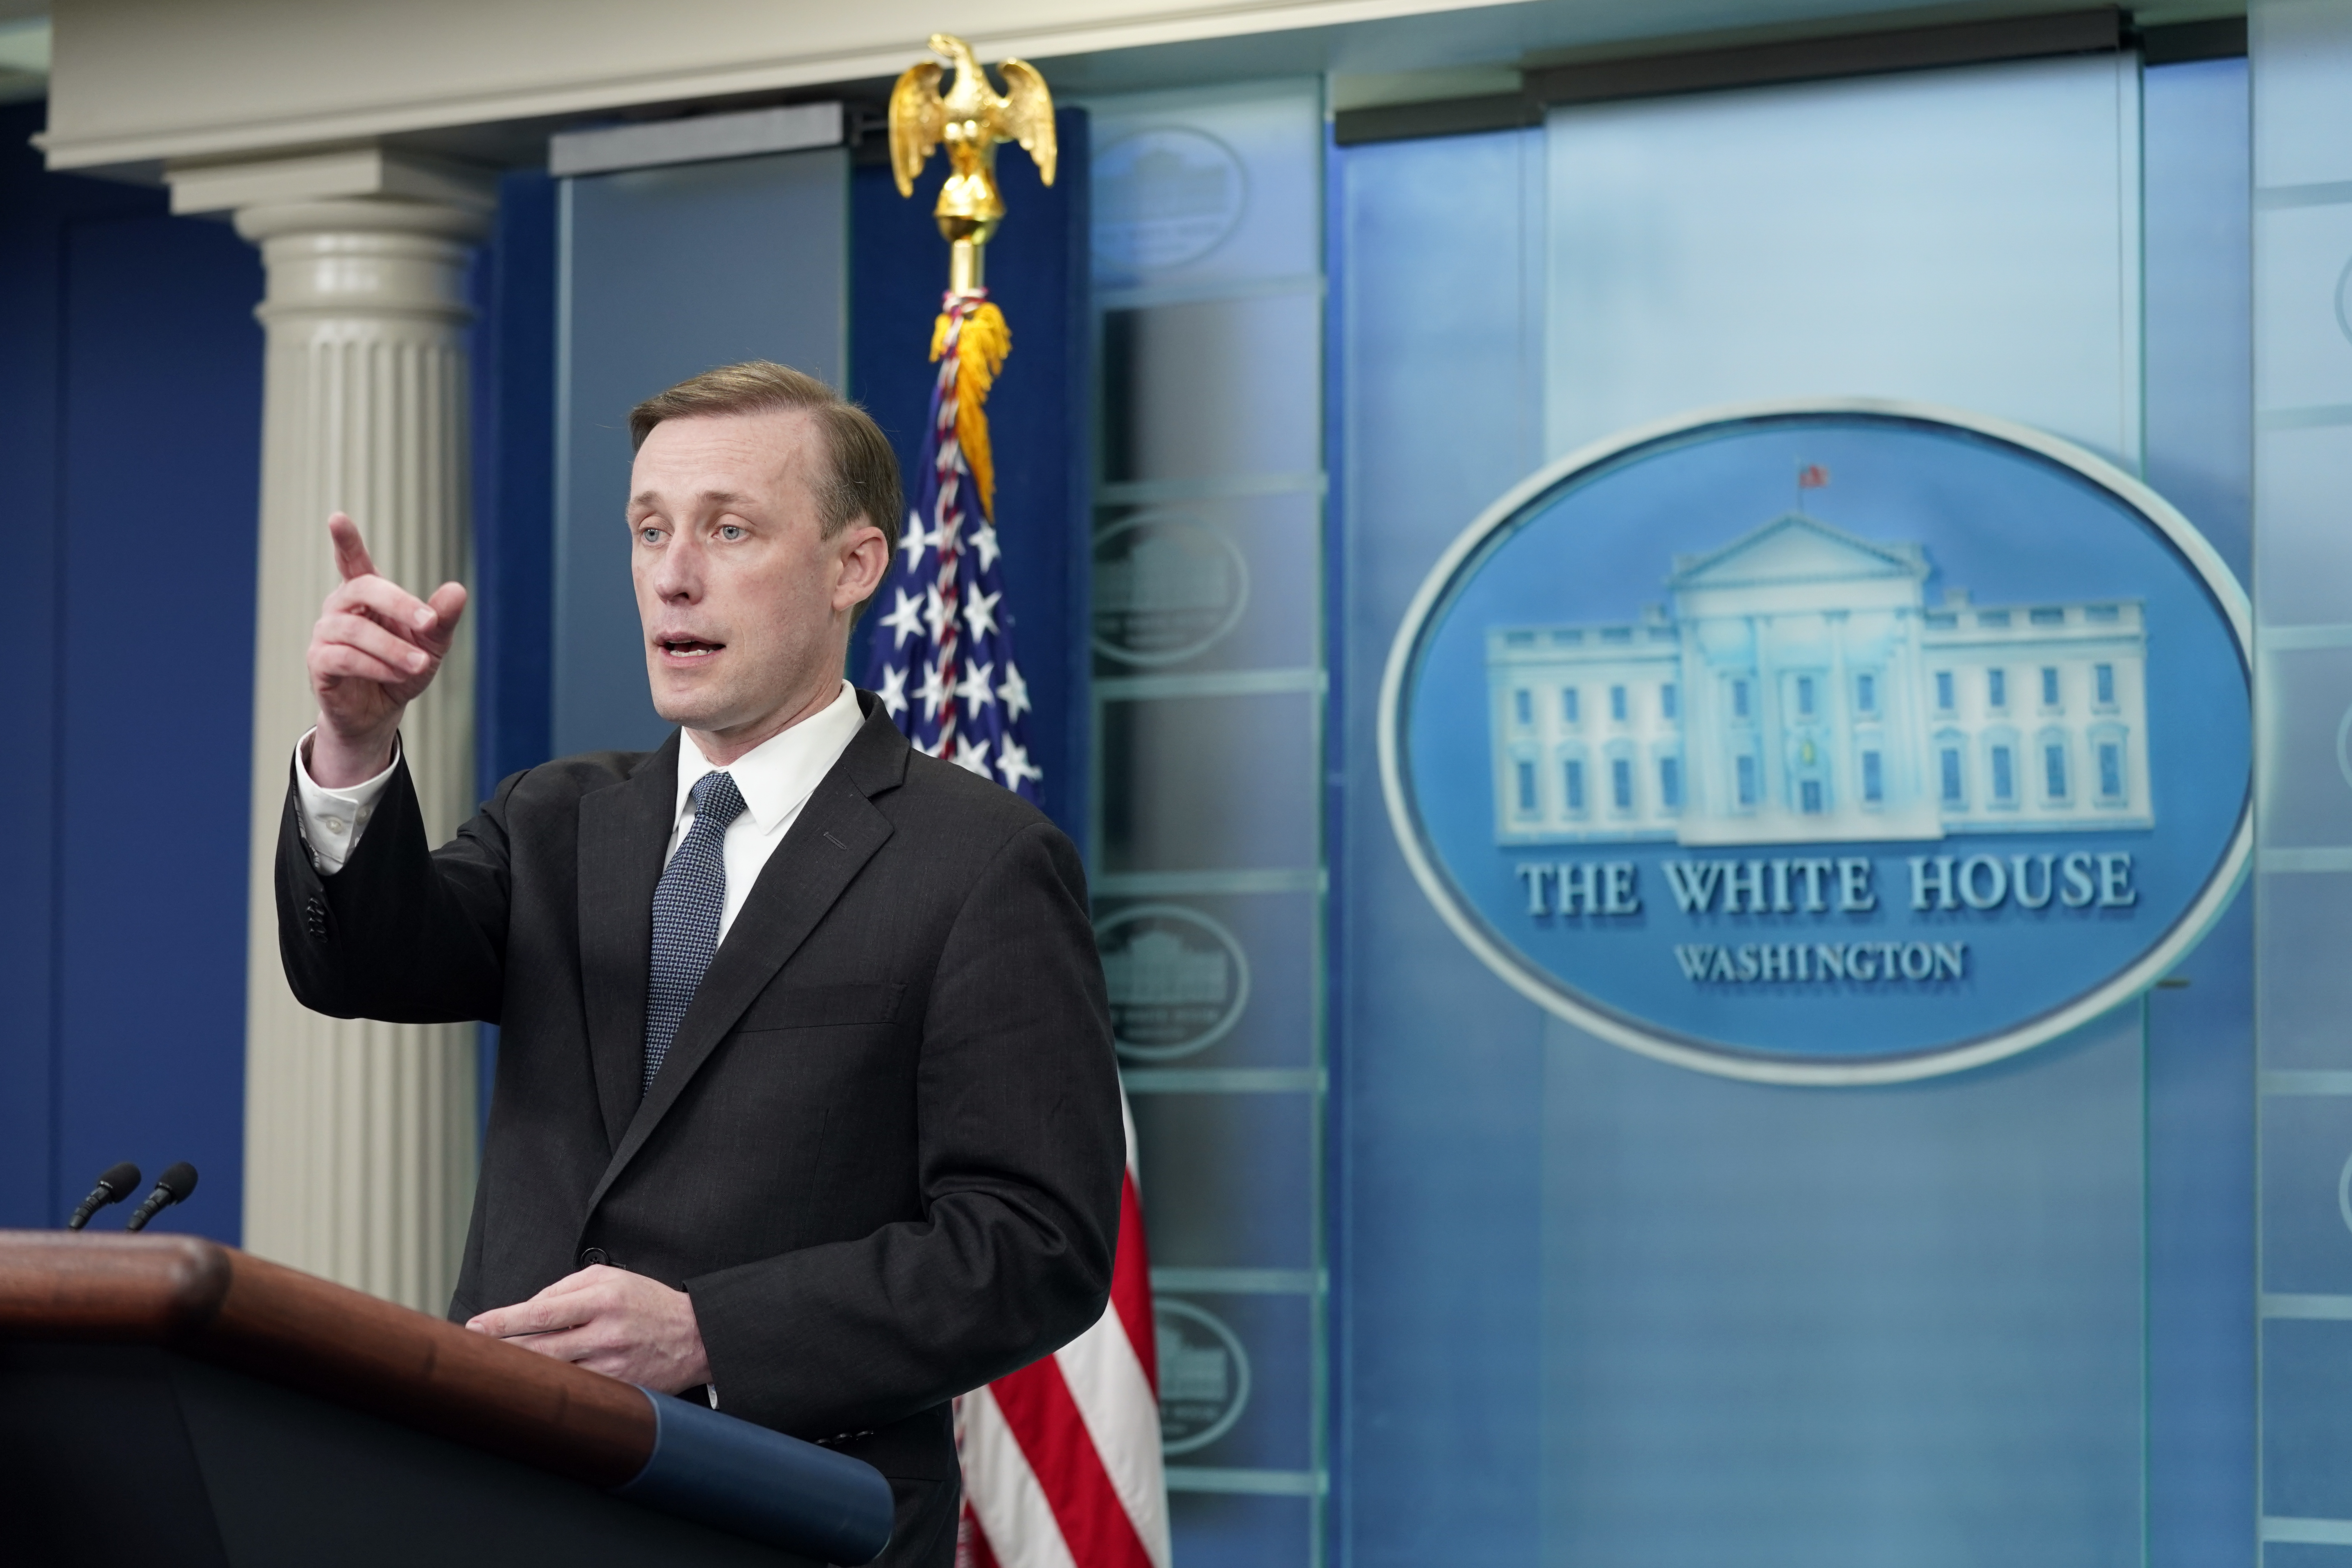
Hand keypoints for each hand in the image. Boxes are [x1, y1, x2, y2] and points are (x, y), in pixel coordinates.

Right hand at [306, 512, 467, 787]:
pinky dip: (375, 666)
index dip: (346, 541)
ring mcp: (325, 634)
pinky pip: (343, 658)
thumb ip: (442, 618)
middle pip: (362, 589)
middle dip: (399, 604)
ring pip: (355, 630)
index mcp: (366, 595)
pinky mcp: (319, 663)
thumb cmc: (404, 667)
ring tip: (419, 666)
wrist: (381, 710)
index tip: (337, 518)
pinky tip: (397, 675)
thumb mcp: (431, 643)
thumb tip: (458, 590)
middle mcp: (340, 607)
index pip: (353, 562)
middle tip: (429, 624)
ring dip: (392, 648)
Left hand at [464, 1265, 712, 1392]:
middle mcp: (607, 1334)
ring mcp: (613, 1367)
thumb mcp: (611, 1278)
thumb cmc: (646, 1302)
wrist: (695, 1336)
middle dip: (502, 1353)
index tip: (474, 1327)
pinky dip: (553, 1390)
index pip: (542, 1312)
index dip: (503, 1321)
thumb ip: (565, 1289)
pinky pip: (577, 1393)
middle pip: (540, 1349)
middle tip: (474, 1354)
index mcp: (603, 1299)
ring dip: (523, 1375)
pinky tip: (536, 1389)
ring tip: (497, 1372)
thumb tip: (525, 1310)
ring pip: (555, 1376)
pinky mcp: (619, 1391)